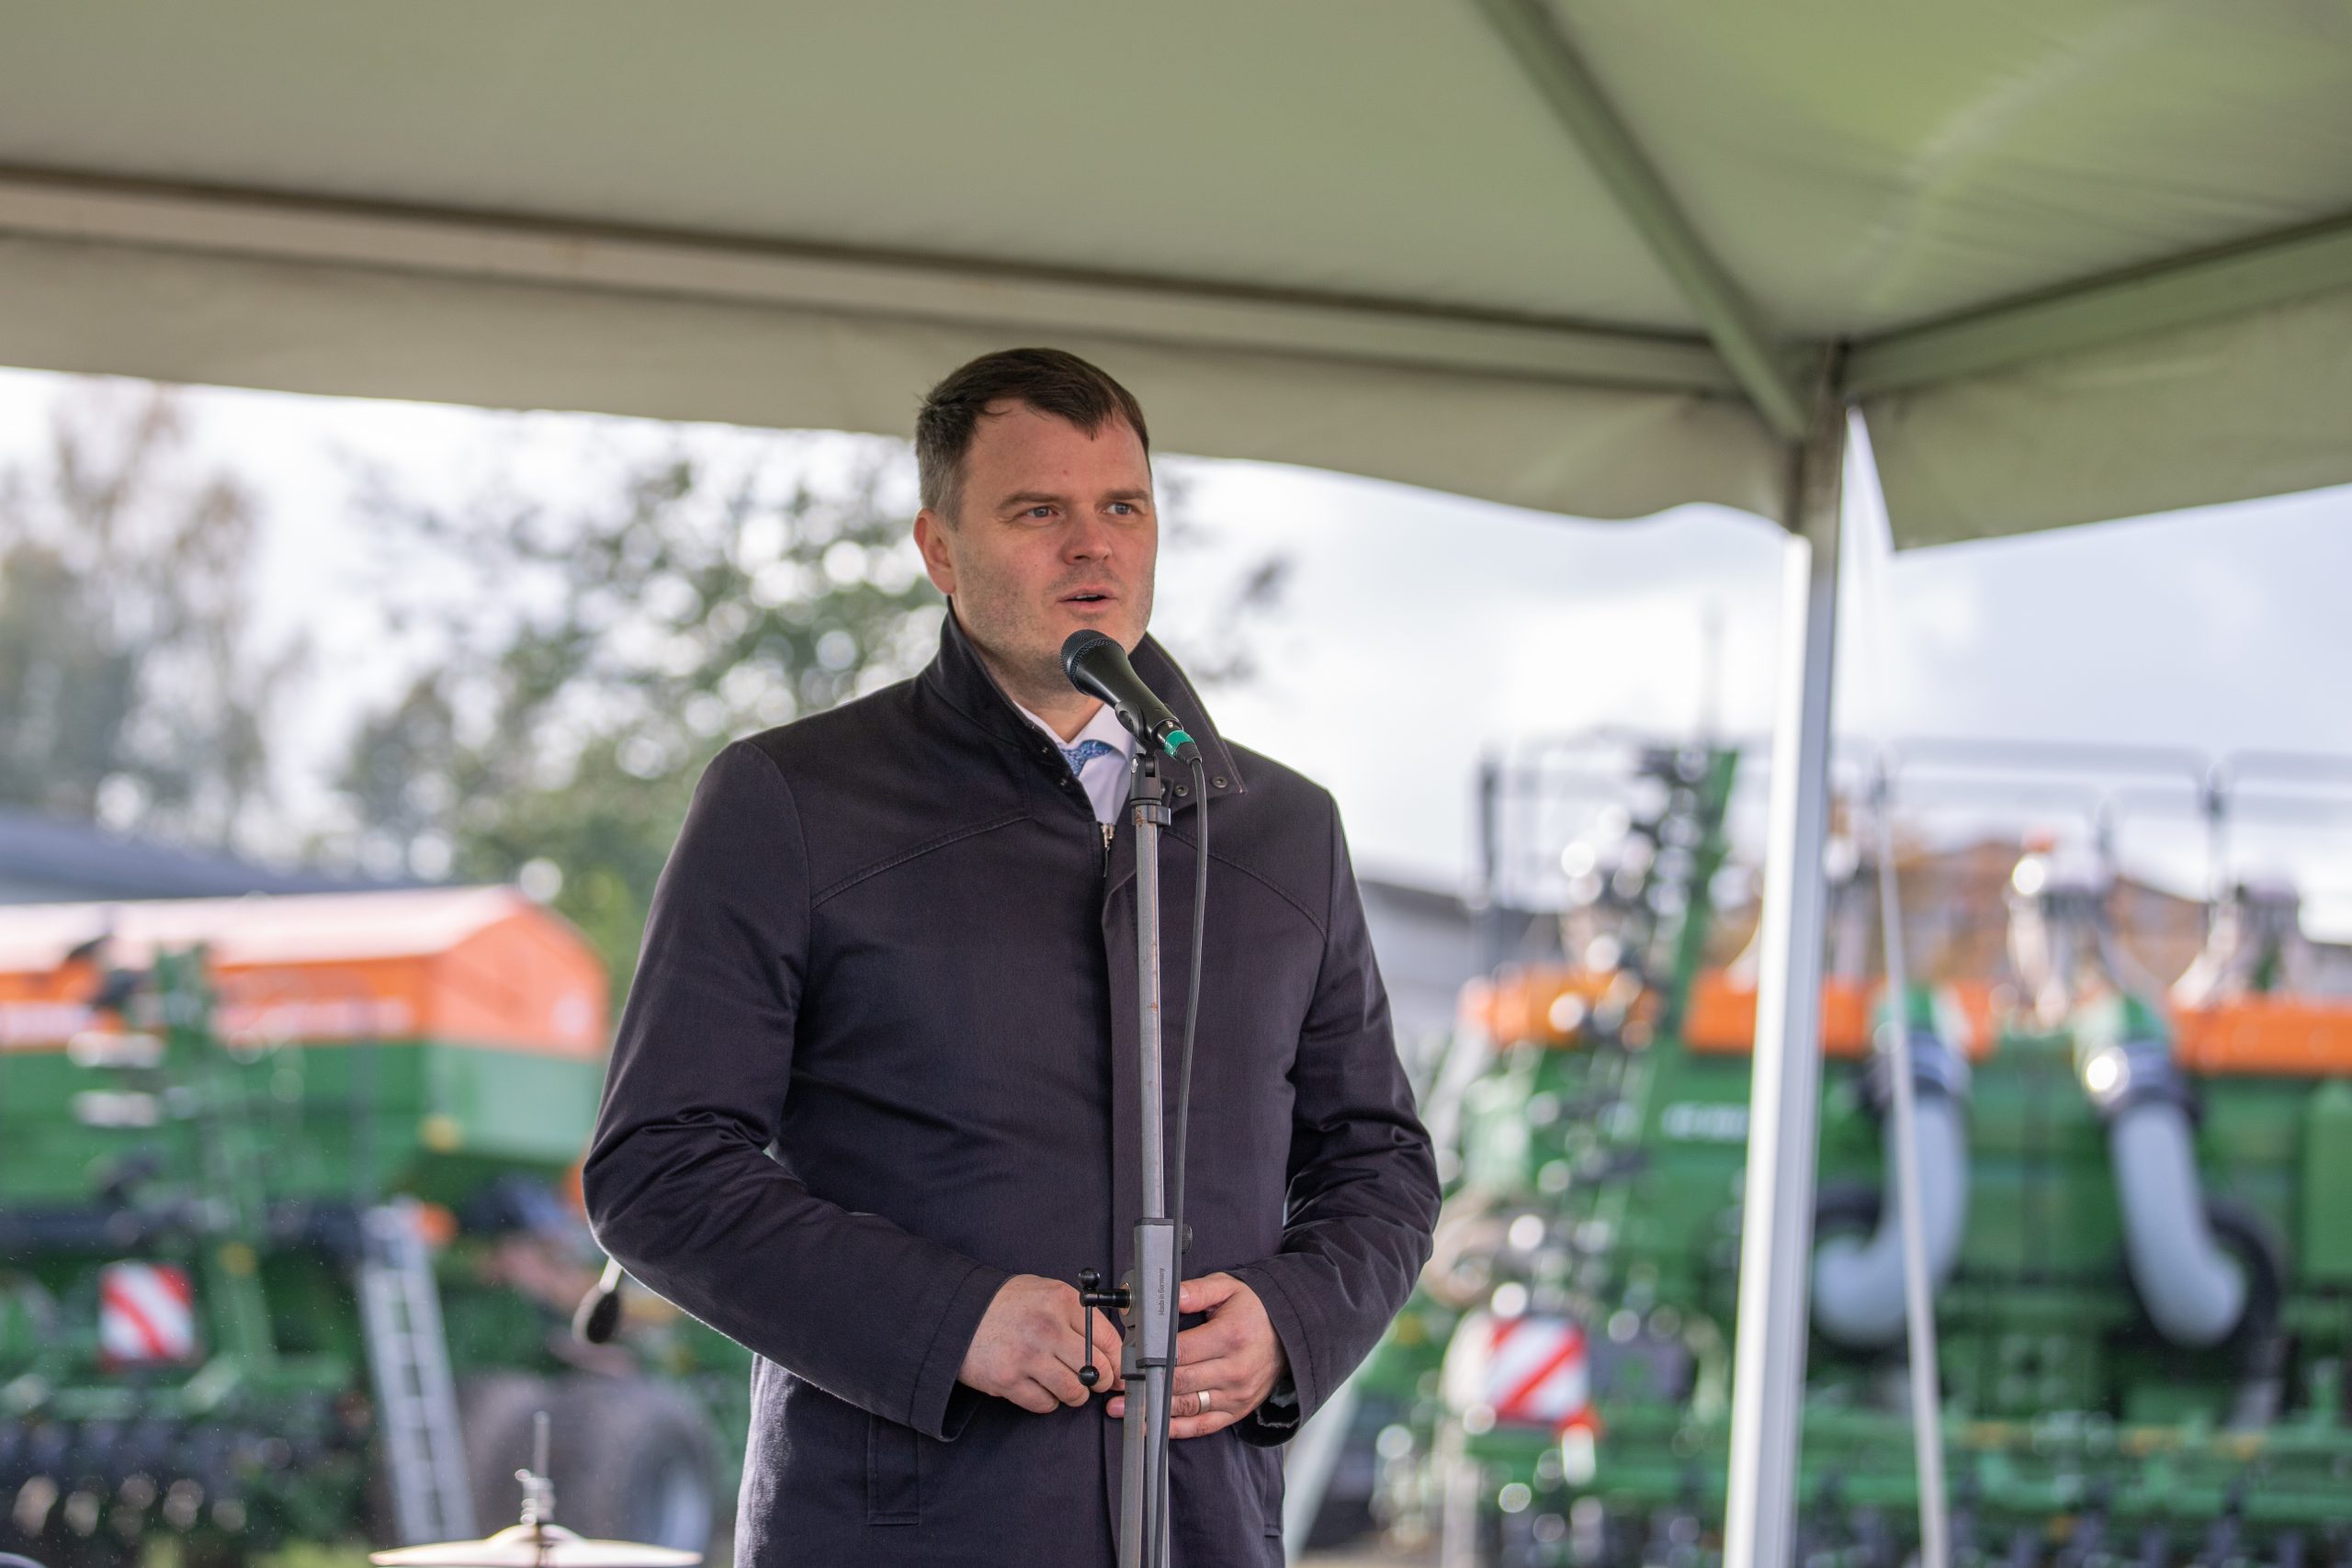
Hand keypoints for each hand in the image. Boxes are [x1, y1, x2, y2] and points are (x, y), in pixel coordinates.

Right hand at [957, 1274, 1124, 1414]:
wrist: (959, 1312)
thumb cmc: (1006, 1303)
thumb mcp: (1046, 1292)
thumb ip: (1077, 1315)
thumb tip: (1110, 1348)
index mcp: (1062, 1301)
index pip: (1108, 1339)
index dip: (1117, 1361)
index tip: (1117, 1370)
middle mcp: (1048, 1328)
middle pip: (1096, 1370)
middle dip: (1100, 1381)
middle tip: (1094, 1381)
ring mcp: (1028, 1356)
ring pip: (1074, 1392)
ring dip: (1074, 1394)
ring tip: (1066, 1385)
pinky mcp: (1008, 1380)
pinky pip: (1045, 1404)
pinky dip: (1048, 1401)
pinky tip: (1040, 1386)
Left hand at [1105, 1272, 1285, 1437]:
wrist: (1290, 1335)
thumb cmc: (1255, 1311)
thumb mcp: (1229, 1288)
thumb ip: (1196, 1291)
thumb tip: (1170, 1297)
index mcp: (1230, 1337)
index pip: (1181, 1351)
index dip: (1151, 1357)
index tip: (1127, 1358)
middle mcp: (1234, 1370)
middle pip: (1180, 1382)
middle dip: (1145, 1385)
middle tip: (1116, 1384)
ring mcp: (1235, 1395)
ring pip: (1187, 1407)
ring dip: (1152, 1411)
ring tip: (1122, 1408)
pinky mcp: (1235, 1411)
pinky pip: (1202, 1426)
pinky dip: (1175, 1430)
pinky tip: (1150, 1428)